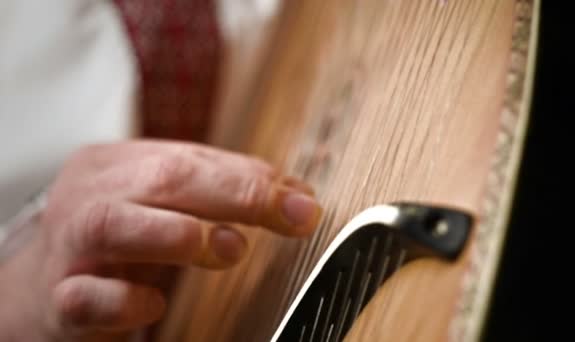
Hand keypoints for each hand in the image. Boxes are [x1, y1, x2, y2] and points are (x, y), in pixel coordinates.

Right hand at [0, 140, 320, 340]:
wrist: (37, 289)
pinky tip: (155, 304)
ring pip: (115, 225)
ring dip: (183, 235)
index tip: (302, 200)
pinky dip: (128, 300)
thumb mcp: (163, 205)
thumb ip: (221, 194)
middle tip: (292, 215)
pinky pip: (89, 298)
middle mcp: (89, 194)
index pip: (192, 159)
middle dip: (238, 195)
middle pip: (164, 180)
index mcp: (116, 164)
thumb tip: (297, 196)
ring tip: (231, 249)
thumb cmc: (115, 242)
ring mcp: (67, 245)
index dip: (252, 177)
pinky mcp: (58, 299)